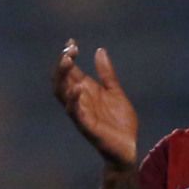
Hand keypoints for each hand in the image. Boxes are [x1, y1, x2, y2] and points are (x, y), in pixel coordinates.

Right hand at [54, 40, 138, 169]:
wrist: (128, 146)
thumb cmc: (119, 122)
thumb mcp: (115, 92)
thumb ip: (107, 73)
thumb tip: (99, 50)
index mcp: (85, 91)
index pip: (70, 71)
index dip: (68, 56)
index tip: (71, 41)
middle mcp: (79, 101)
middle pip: (61, 80)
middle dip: (63, 64)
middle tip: (69, 50)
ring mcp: (80, 113)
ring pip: (63, 94)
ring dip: (63, 78)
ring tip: (67, 61)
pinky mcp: (87, 126)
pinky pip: (76, 113)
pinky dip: (74, 101)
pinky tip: (78, 88)